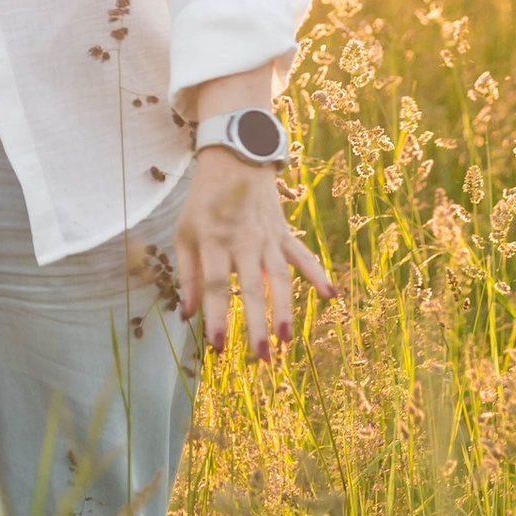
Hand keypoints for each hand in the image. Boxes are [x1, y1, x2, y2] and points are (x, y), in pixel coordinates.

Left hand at [174, 150, 339, 360]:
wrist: (235, 158)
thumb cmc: (204, 202)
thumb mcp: (185, 233)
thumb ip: (187, 275)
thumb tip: (187, 315)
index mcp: (212, 241)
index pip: (214, 286)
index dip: (216, 318)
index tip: (218, 348)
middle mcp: (241, 240)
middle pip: (249, 287)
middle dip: (256, 324)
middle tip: (261, 357)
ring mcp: (266, 236)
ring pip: (279, 276)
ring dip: (285, 308)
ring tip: (288, 339)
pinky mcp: (283, 232)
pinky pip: (302, 255)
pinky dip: (317, 273)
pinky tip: (331, 296)